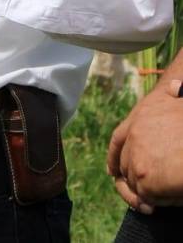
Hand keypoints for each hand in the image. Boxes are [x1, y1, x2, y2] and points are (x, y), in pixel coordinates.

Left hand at [107, 78, 182, 211]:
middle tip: (144, 193)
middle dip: (132, 178)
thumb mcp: (181, 99)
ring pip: (134, 182)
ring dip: (145, 193)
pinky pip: (145, 197)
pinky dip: (154, 202)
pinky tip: (166, 201)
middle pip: (124, 163)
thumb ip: (173, 94)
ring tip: (157, 200)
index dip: (115, 156)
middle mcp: (134, 135)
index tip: (112, 169)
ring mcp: (137, 158)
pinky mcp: (145, 180)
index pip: (119, 137)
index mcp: (142, 114)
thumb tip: (176, 85)